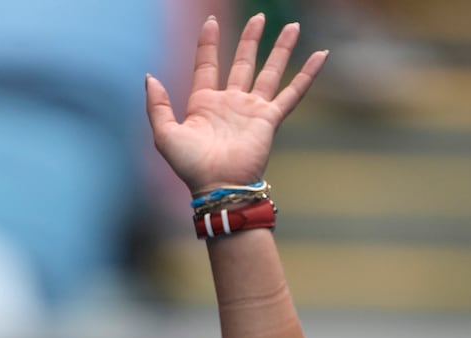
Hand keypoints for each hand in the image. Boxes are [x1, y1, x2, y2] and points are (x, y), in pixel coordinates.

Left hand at [146, 14, 328, 193]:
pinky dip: (307, 75)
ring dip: (281, 49)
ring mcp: (252, 110)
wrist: (219, 186)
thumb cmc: (191, 166)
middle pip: (243, 61)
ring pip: (270, 71)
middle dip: (251, 39)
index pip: (207, 64)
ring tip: (292, 26)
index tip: (212, 20)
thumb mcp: (164, 134)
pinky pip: (292, 92)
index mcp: (204, 103)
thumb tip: (150, 76)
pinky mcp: (270, 119)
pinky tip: (320, 56)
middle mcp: (230, 103)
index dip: (209, 43)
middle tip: (259, 16)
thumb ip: (157, 105)